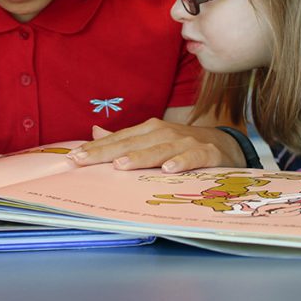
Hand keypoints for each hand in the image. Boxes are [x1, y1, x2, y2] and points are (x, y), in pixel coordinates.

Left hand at [67, 120, 245, 172]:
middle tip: (84, 161)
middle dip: (107, 152)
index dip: (96, 148)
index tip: (74, 157)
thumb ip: (125, 139)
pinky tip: (168, 170)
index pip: (118, 139)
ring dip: (140, 157)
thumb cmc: (183, 145)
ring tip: (120, 165)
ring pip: (159, 150)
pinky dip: (180, 162)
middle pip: (132, 144)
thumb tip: (95, 131)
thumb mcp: (153, 140)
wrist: (226, 144)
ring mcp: (186, 142)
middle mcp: (165, 133)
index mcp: (149, 130)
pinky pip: (192, 158)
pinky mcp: (206, 153)